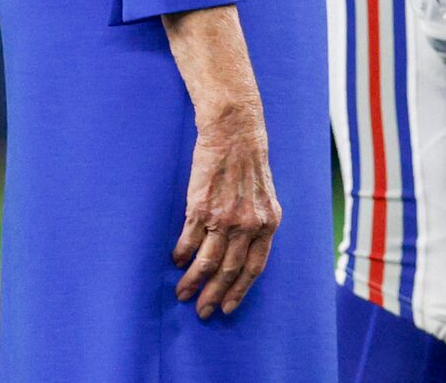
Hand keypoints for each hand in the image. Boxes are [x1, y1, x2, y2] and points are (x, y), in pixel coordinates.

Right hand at [174, 97, 279, 319]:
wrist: (236, 134)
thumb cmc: (249, 166)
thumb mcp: (265, 197)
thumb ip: (257, 225)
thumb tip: (241, 256)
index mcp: (269, 222)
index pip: (255, 267)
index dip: (240, 290)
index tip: (227, 308)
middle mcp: (250, 223)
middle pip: (230, 270)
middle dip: (214, 294)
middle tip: (202, 312)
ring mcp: (225, 217)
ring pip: (207, 261)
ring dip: (193, 281)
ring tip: (182, 294)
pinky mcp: (201, 208)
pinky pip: (189, 240)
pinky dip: (181, 255)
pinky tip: (176, 262)